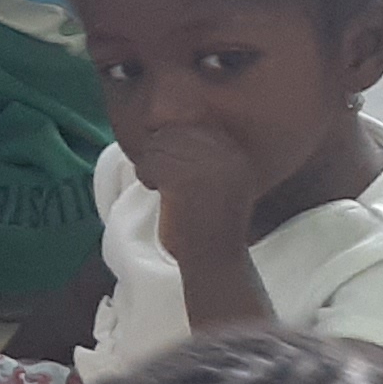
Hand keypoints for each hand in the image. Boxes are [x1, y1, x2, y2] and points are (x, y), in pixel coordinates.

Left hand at [139, 117, 264, 261]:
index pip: (193, 124)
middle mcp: (226, 153)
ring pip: (158, 145)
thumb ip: (199, 153)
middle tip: (166, 181)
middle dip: (161, 154)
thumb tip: (160, 124)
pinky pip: (150, 163)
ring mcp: (207, 165)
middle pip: (174, 131)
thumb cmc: (209, 225)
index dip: (174, 144)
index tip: (177, 170)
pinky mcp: (185, 178)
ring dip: (152, 167)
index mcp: (235, 152)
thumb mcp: (216, 181)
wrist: (215, 260)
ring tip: (165, 189)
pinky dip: (147, 177)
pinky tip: (159, 193)